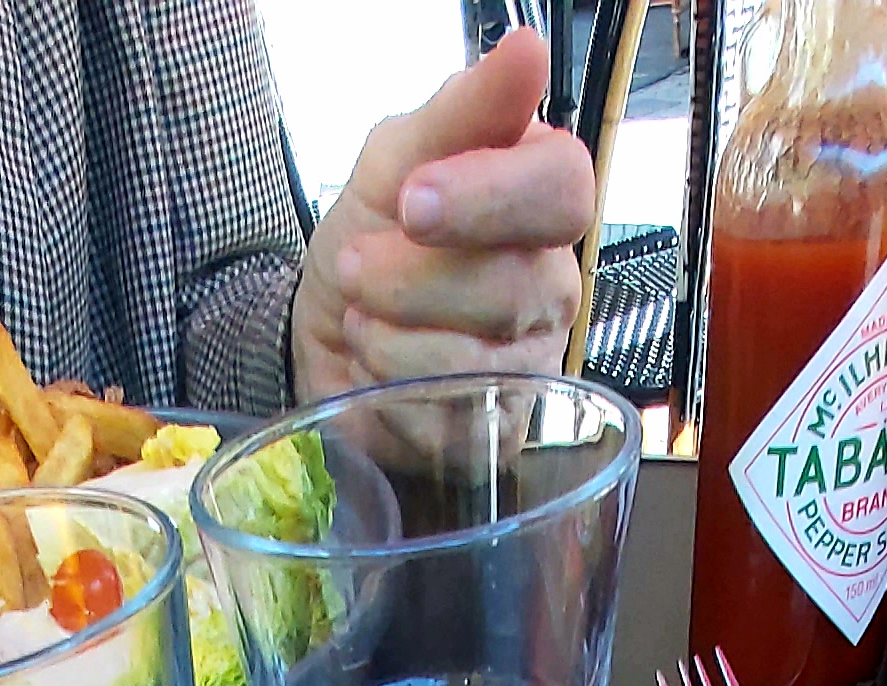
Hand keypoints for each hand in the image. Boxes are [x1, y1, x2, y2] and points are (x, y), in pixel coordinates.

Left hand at [290, 29, 594, 405]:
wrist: (323, 331)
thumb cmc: (375, 236)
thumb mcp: (396, 159)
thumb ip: (461, 111)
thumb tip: (527, 50)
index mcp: (541, 202)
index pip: (563, 189)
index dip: (489, 196)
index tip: (412, 199)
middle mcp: (552, 283)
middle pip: (518, 286)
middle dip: (417, 280)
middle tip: (355, 267)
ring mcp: (531, 364)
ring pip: (483, 360)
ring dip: (395, 336)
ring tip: (361, 316)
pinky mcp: (496, 433)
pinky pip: (455, 420)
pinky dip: (393, 392)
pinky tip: (375, 368)